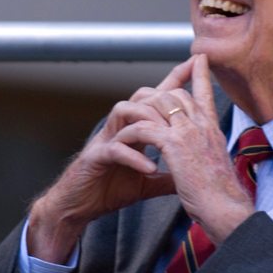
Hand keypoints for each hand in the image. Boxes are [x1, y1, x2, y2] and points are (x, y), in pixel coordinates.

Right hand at [26, 58, 207, 262]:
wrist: (76, 208)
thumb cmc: (107, 191)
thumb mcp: (146, 184)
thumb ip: (167, 177)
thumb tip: (191, 178)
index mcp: (131, 132)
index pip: (154, 100)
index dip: (174, 80)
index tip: (196, 64)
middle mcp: (118, 130)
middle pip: (139, 98)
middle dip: (163, 96)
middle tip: (185, 102)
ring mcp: (105, 141)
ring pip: (124, 112)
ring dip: (147, 120)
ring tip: (168, 136)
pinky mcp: (94, 158)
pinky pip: (115, 149)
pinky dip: (135, 157)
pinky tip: (152, 167)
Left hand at [113, 54, 254, 244]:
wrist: (226, 210)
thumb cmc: (222, 197)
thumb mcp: (216, 168)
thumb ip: (207, 154)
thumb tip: (203, 155)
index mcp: (213, 130)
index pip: (205, 95)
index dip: (201, 75)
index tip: (198, 58)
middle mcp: (203, 126)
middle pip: (177, 94)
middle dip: (158, 91)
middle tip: (140, 98)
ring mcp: (189, 132)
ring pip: (160, 104)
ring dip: (140, 111)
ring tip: (125, 120)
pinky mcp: (174, 144)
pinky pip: (145, 128)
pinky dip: (131, 133)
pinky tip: (121, 141)